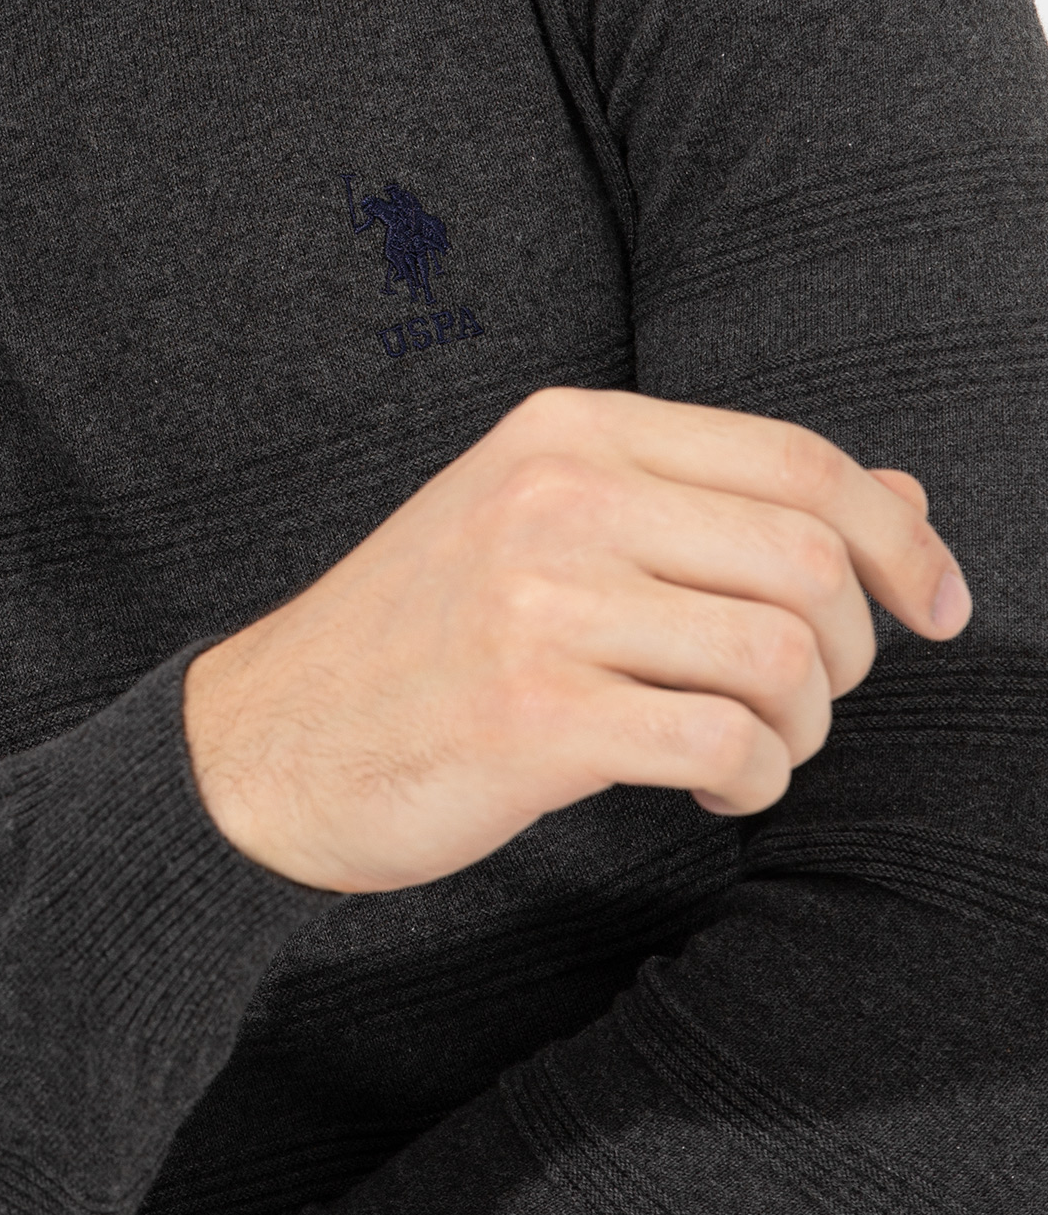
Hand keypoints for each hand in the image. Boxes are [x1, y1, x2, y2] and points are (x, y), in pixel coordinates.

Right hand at [181, 385, 971, 894]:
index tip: (943, 606)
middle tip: (804, 700)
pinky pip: (725, 742)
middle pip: (809, 557)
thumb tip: (903, 496)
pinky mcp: (532, 712)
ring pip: (783, 655)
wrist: (272, 738)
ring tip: (750, 745)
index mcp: (570, 430)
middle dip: (849, 652)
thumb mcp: (560, 524)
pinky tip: (708, 784)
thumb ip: (720, 501)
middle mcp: (558, 494)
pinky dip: (750, 779)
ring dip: (802, 726)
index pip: (796, 459)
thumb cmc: (430, 633)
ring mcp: (540, 599)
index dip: (901, 536)